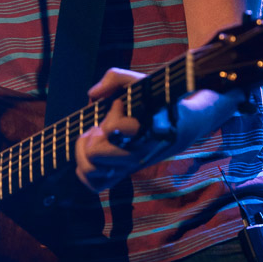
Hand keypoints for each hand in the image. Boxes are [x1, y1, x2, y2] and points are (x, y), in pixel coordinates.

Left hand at [75, 68, 153, 192]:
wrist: (179, 127)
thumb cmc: (155, 101)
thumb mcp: (140, 81)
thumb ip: (115, 77)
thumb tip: (92, 95)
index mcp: (142, 131)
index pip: (114, 130)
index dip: (111, 119)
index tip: (119, 108)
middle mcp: (135, 154)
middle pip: (95, 153)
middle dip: (92, 137)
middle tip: (102, 127)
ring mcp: (127, 167)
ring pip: (89, 169)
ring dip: (85, 151)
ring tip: (96, 139)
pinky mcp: (120, 175)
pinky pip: (93, 184)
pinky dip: (83, 169)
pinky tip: (90, 150)